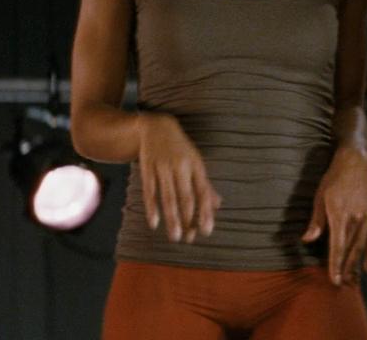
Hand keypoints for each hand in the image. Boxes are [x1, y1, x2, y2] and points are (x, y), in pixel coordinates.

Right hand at [136, 113, 219, 242]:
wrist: (156, 126)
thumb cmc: (180, 149)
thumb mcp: (196, 162)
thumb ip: (205, 185)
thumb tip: (218, 205)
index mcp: (196, 166)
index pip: (203, 193)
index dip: (205, 212)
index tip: (206, 231)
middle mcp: (181, 166)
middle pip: (186, 197)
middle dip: (188, 220)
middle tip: (188, 239)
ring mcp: (163, 167)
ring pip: (168, 196)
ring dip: (172, 218)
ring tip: (174, 237)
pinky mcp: (148, 167)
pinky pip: (150, 191)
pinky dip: (152, 207)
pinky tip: (154, 223)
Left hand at [302, 146, 366, 285]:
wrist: (356, 162)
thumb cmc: (334, 178)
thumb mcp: (320, 196)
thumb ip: (316, 221)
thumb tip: (308, 240)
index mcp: (340, 215)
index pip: (337, 246)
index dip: (335, 264)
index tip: (333, 279)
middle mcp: (356, 218)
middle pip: (351, 250)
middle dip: (346, 269)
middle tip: (341, 285)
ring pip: (363, 247)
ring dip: (357, 265)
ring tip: (353, 280)